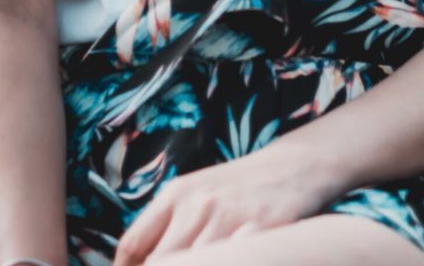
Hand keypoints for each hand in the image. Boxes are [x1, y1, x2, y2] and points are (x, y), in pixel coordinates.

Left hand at [111, 141, 333, 264]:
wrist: (291, 166)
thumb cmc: (236, 188)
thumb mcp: (195, 193)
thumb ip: (167, 225)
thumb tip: (137, 262)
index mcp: (175, 194)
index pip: (132, 244)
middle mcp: (196, 205)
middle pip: (158, 263)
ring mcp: (228, 218)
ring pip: (193, 265)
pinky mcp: (259, 231)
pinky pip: (232, 263)